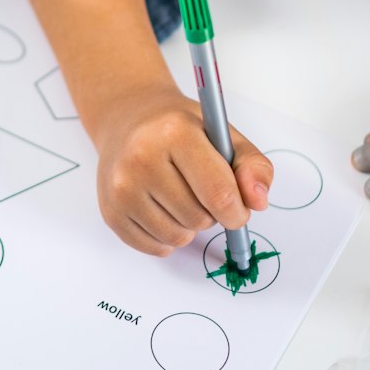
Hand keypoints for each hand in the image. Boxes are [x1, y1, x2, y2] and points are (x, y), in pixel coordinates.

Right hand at [93, 83, 273, 255]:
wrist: (127, 121)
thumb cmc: (178, 129)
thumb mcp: (223, 134)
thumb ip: (252, 165)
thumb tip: (258, 201)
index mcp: (175, 133)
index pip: (218, 193)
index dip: (237, 211)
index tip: (237, 209)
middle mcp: (141, 158)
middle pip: (199, 219)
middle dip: (210, 213)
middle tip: (199, 190)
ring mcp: (121, 187)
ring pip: (178, 237)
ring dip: (189, 226)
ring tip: (179, 198)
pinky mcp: (110, 211)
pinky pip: (155, 248)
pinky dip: (167, 237)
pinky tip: (162, 210)